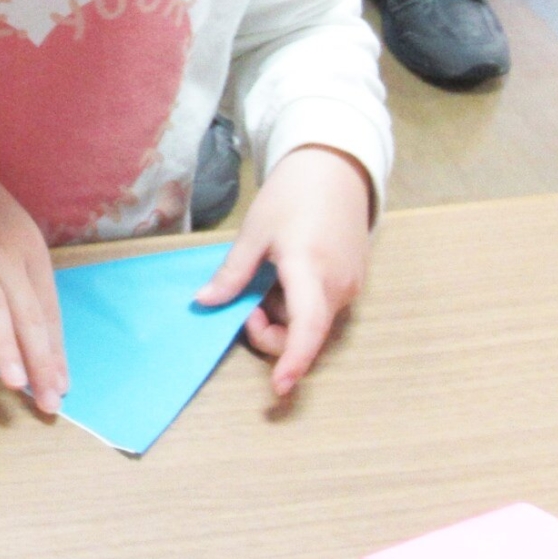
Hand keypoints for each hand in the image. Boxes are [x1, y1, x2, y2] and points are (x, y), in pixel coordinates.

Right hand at [0, 135, 66, 414]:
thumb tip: (44, 339)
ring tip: (12, 381)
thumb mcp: (17, 241)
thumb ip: (28, 285)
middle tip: (45, 398)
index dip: (55, 351)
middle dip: (39, 359)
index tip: (60, 387)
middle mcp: (6, 254)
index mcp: (32, 254)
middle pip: (26, 313)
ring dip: (4, 344)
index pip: (48, 311)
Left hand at [197, 143, 373, 395]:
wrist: (335, 171)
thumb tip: (204, 302)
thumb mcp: (255, 232)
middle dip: (272, 334)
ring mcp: (350, 288)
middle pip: (306, 334)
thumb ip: (233, 273)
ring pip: (312, 323)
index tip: (279, 387)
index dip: (293, 360)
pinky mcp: (353, 284)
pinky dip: (298, 306)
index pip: (307, 328)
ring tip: (266, 280)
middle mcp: (338, 287)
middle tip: (247, 307)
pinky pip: (321, 309)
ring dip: (284, 317)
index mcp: (311, 271)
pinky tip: (285, 277)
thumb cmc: (291, 196)